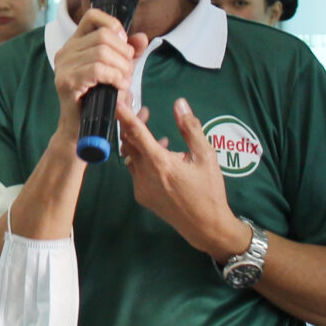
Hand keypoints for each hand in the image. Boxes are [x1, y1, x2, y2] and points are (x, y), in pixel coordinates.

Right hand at [52, 7, 148, 136]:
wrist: (81, 128)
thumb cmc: (98, 98)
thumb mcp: (117, 70)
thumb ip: (128, 53)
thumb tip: (142, 38)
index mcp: (75, 44)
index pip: (92, 16)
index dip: (113, 24)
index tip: (124, 44)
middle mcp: (65, 51)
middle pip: (103, 35)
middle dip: (123, 52)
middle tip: (128, 69)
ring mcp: (63, 66)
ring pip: (101, 52)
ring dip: (121, 67)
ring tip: (125, 80)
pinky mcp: (67, 82)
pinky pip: (97, 70)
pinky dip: (114, 76)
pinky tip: (120, 85)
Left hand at [116, 97, 252, 257]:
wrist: (206, 226)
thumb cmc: (209, 190)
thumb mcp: (205, 156)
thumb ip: (191, 128)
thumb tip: (179, 103)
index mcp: (159, 162)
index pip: (135, 132)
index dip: (124, 114)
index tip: (116, 99)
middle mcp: (144, 174)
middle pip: (128, 142)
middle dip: (131, 123)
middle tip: (142, 109)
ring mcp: (141, 186)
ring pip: (130, 156)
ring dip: (136, 140)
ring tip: (153, 129)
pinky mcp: (142, 196)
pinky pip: (135, 170)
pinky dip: (142, 157)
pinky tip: (161, 152)